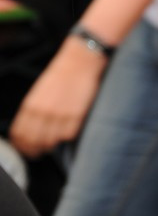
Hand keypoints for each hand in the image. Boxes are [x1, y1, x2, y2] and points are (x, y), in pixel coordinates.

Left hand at [10, 36, 105, 157]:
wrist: (79, 62)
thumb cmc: (62, 74)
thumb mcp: (40, 92)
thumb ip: (35, 110)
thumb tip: (33, 127)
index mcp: (30, 105)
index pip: (20, 134)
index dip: (22, 145)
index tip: (26, 149)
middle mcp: (42, 112)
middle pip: (34, 141)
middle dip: (35, 150)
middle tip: (39, 152)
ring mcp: (59, 115)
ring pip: (51, 141)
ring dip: (52, 145)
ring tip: (54, 144)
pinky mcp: (76, 117)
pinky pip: (68, 136)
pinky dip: (67, 138)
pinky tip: (66, 133)